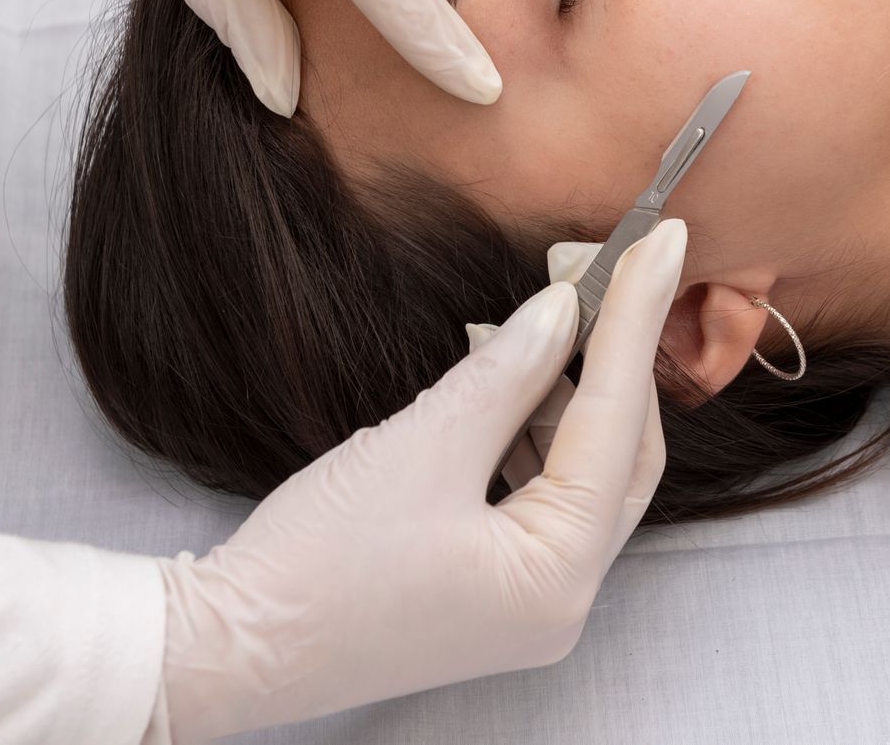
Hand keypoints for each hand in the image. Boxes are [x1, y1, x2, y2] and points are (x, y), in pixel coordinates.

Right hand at [152, 219, 685, 742]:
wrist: (227, 648)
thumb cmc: (315, 564)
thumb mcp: (422, 445)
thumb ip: (507, 371)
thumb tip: (563, 307)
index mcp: (558, 578)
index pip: (618, 421)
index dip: (635, 319)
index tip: (662, 240)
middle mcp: (563, 603)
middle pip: (623, 455)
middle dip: (617, 357)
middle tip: (621, 265)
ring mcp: (530, 604)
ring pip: (584, 473)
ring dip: (574, 392)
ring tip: (556, 311)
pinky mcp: (494, 592)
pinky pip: (541, 497)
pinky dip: (536, 433)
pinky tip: (515, 380)